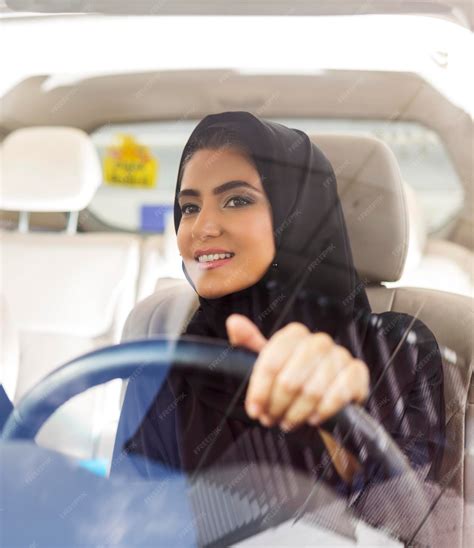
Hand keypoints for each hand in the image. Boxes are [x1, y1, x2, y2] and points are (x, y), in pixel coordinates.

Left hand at [225, 314, 368, 430]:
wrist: (324, 405)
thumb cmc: (292, 382)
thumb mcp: (267, 366)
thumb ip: (250, 345)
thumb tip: (234, 322)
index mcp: (294, 335)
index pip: (271, 361)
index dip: (260, 389)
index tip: (254, 410)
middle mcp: (318, 341)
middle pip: (289, 379)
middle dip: (277, 405)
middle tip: (271, 419)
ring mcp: (340, 356)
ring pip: (312, 391)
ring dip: (297, 413)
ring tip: (288, 421)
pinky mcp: (358, 373)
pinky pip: (339, 394)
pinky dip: (323, 411)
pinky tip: (313, 418)